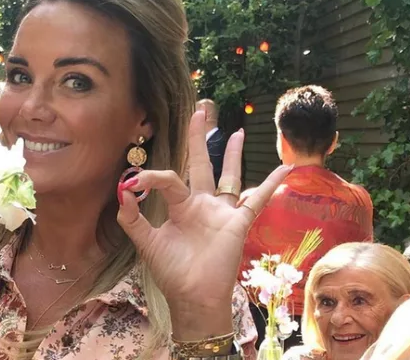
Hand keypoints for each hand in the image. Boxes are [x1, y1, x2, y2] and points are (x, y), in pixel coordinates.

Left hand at [116, 110, 290, 339]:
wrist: (193, 297)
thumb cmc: (172, 272)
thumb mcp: (146, 243)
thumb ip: (132, 219)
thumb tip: (122, 189)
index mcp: (179, 207)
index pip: (168, 179)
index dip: (151, 176)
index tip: (135, 180)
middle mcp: (201, 204)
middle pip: (200, 164)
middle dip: (199, 139)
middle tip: (200, 112)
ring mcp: (222, 211)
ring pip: (229, 176)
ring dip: (232, 154)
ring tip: (237, 132)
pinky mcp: (238, 222)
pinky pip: (258, 199)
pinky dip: (271, 184)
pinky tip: (286, 170)